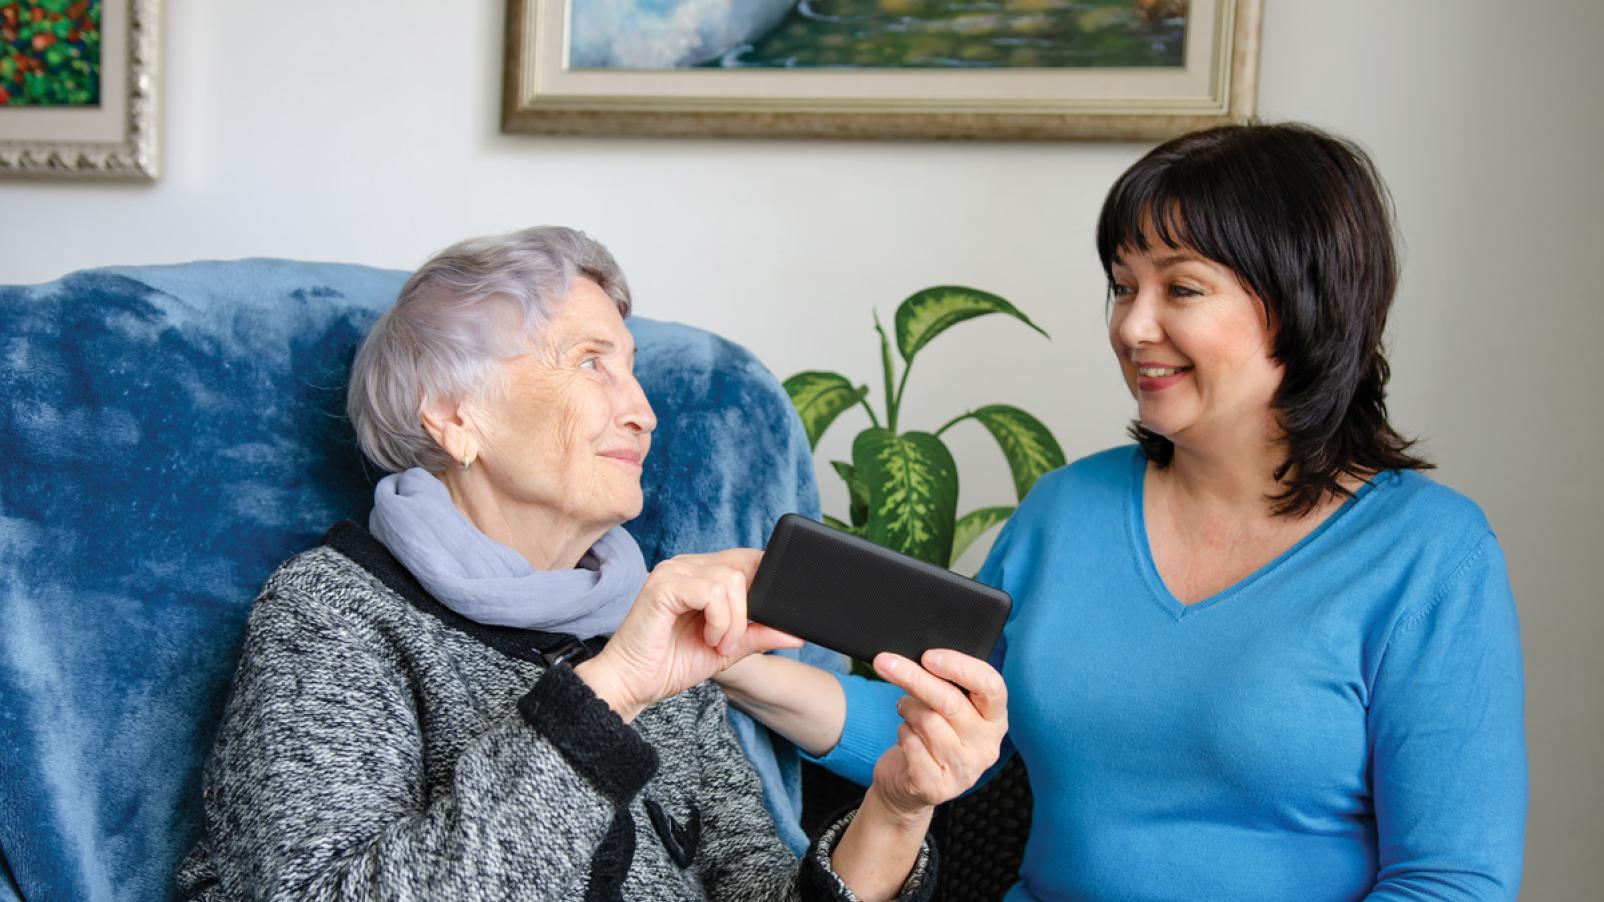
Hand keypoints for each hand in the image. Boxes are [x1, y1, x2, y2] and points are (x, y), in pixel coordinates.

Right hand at [576, 549, 801, 721]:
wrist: (634, 684)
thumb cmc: (672, 664)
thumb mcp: (729, 648)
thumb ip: (760, 634)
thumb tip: (796, 632)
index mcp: (700, 573)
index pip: (747, 560)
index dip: (762, 586)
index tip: (759, 622)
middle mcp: (686, 565)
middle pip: (744, 567)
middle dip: (748, 610)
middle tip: (729, 640)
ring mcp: (673, 571)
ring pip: (731, 580)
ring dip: (733, 621)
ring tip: (716, 642)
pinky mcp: (663, 585)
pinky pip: (712, 592)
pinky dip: (719, 620)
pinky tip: (707, 638)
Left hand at [865, 649, 1007, 820]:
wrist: (910, 784)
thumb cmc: (930, 734)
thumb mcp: (947, 708)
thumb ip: (945, 685)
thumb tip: (918, 658)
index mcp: (995, 719)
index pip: (991, 686)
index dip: (960, 667)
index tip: (928, 656)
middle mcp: (986, 745)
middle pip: (951, 702)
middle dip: (914, 678)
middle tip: (885, 663)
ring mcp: (965, 769)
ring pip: (928, 722)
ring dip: (907, 709)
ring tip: (905, 710)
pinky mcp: (938, 787)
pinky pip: (912, 744)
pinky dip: (902, 733)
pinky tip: (906, 736)